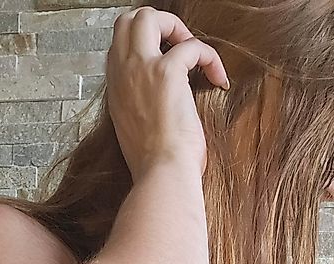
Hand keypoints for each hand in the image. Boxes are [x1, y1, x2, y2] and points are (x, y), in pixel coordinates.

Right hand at [106, 6, 230, 181]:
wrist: (161, 176)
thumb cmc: (155, 166)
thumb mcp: (137, 132)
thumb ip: (141, 107)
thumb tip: (161, 102)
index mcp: (115, 89)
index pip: (120, 47)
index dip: (146, 47)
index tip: (167, 64)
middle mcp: (122, 74)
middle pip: (129, 20)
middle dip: (159, 25)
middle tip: (181, 49)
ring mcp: (141, 69)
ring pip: (149, 16)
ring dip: (178, 28)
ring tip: (196, 56)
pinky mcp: (167, 72)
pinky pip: (192, 46)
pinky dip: (210, 57)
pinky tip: (218, 79)